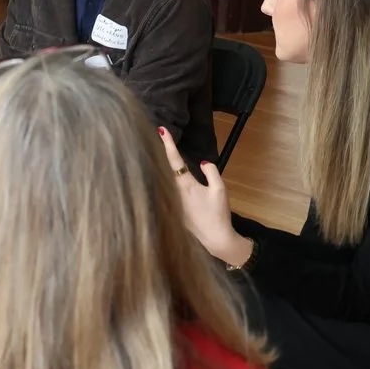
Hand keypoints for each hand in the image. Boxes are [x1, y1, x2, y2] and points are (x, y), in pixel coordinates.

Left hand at [161, 127, 250, 266]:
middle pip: (161, 168)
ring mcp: (169, 202)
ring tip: (149, 150)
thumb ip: (212, 172)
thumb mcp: (220, 190)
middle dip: (157, 152)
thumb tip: (204, 162)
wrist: (214, 239)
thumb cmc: (218, 213)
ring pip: (160, 180)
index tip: (161, 129)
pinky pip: (162, 192)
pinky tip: (154, 176)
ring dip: (156, 166)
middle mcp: (172, 192)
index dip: (168, 144)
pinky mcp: (169, 211)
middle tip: (153, 136)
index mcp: (185, 185)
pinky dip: (158, 182)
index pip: (174, 160)